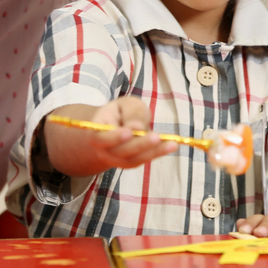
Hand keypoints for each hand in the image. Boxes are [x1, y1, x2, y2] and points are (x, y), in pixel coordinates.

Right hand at [45, 100, 176, 176]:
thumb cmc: (121, 112)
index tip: (128, 132)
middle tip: (156, 137)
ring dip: (152, 151)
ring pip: (133, 159)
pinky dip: (157, 154)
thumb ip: (132, 113)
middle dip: (139, 145)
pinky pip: (142, 160)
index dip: (114, 137)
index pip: (101, 137)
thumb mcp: (126, 104)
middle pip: (120, 151)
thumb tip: (137, 127)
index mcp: (96, 130)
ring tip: (171, 143)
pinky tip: (171, 146)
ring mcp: (116, 159)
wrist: (116, 126)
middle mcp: (103, 148)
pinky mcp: (129, 163)